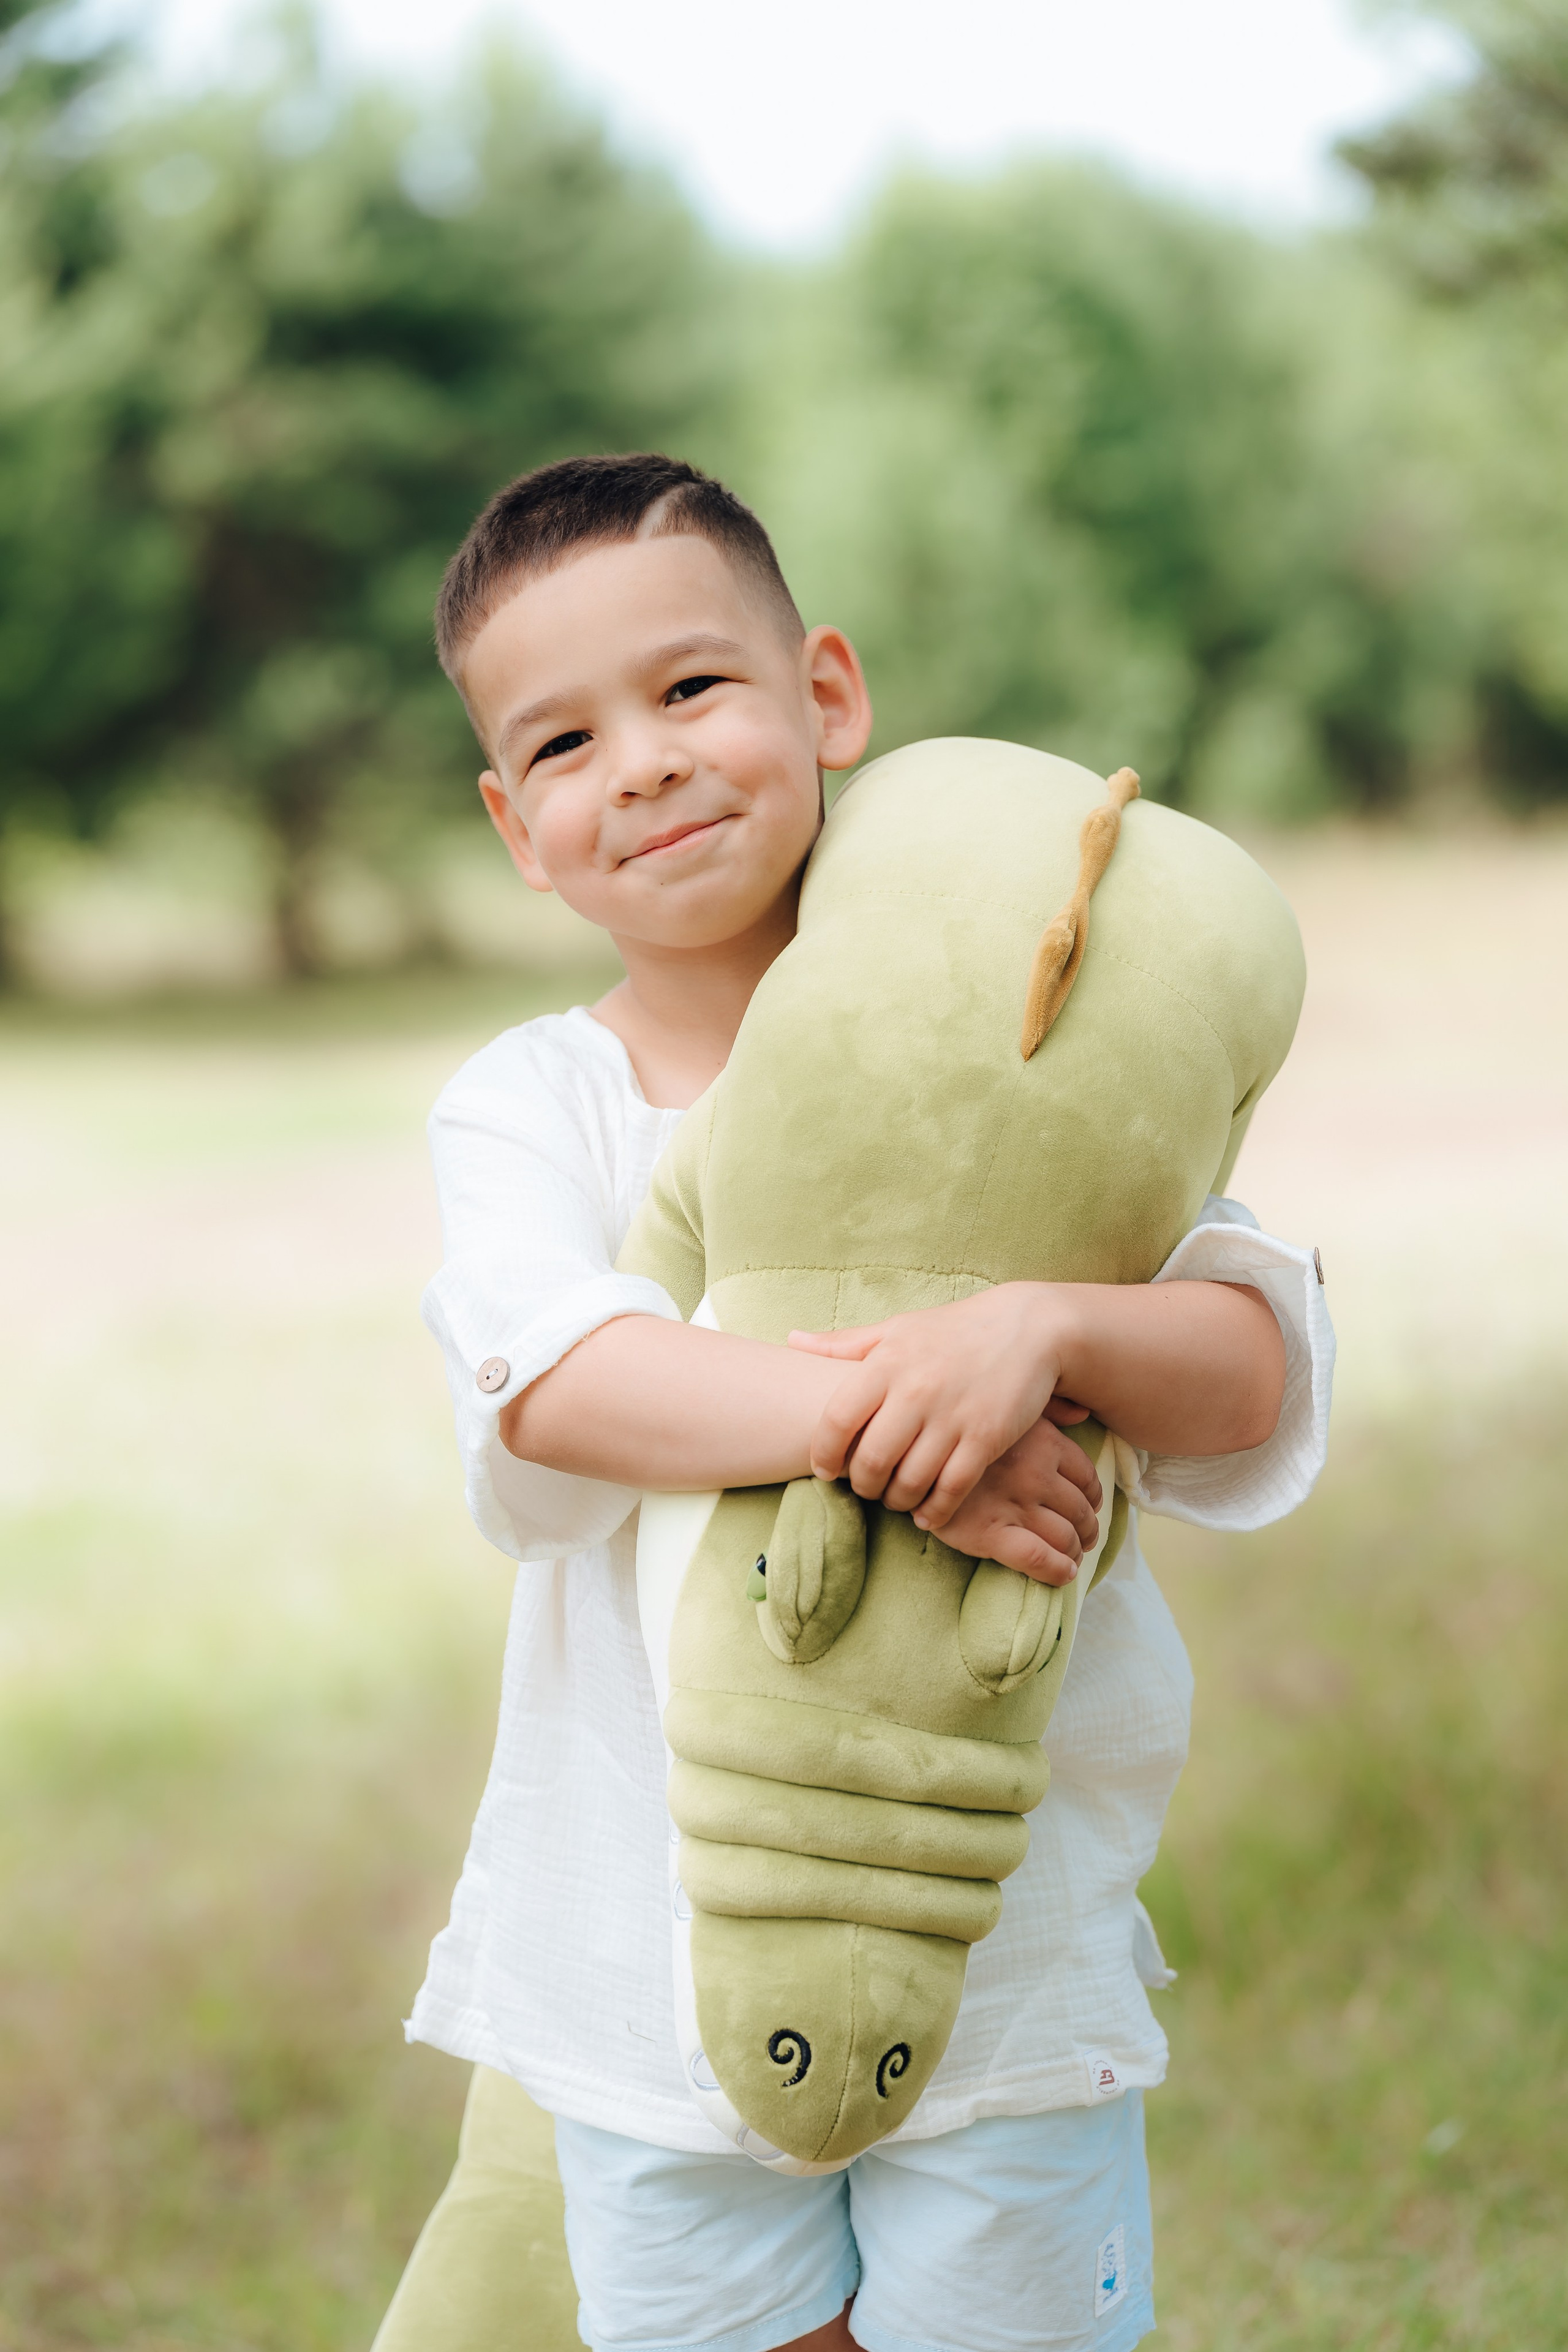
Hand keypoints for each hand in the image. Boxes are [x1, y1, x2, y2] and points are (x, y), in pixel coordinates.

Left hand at [791, 1284, 1081, 1525]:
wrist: (1028, 1328)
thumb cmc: (953, 1331)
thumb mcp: (897, 1329)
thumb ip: (844, 1343)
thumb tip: (792, 1340)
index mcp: (887, 1364)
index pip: (837, 1419)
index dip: (824, 1454)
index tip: (826, 1470)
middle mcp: (916, 1391)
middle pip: (871, 1460)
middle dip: (861, 1485)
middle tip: (864, 1488)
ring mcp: (953, 1417)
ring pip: (909, 1481)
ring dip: (896, 1501)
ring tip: (895, 1499)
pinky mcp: (986, 1438)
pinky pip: (951, 1489)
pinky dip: (935, 1511)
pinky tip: (927, 1514)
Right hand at [933, 1418, 1102, 1583]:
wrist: (907, 1449)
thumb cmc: (961, 1426)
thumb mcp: (1007, 1408)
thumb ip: (1047, 1409)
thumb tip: (1081, 1411)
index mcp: (1043, 1442)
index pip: (1086, 1477)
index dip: (1093, 1497)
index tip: (1088, 1507)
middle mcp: (1034, 1473)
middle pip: (1080, 1511)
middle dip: (1088, 1529)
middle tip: (1084, 1539)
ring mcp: (1013, 1504)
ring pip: (1065, 1537)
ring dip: (1075, 1551)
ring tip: (1072, 1557)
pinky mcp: (989, 1532)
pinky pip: (1038, 1558)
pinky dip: (1058, 1570)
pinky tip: (1062, 1574)